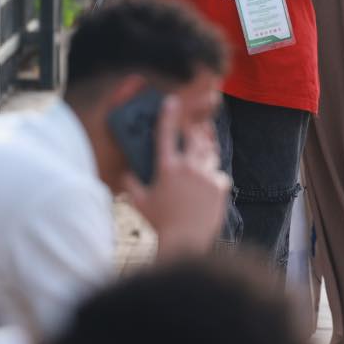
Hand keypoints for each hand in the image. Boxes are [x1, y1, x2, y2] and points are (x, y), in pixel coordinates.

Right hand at [121, 96, 229, 256]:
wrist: (185, 242)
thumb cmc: (159, 223)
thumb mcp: (138, 203)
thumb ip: (130, 185)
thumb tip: (123, 174)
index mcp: (167, 168)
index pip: (165, 134)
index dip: (169, 115)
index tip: (172, 101)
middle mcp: (189, 167)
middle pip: (195, 137)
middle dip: (194, 130)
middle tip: (192, 128)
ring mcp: (207, 176)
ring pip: (210, 153)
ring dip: (205, 149)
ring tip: (201, 150)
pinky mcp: (220, 187)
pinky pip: (219, 174)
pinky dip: (214, 175)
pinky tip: (209, 180)